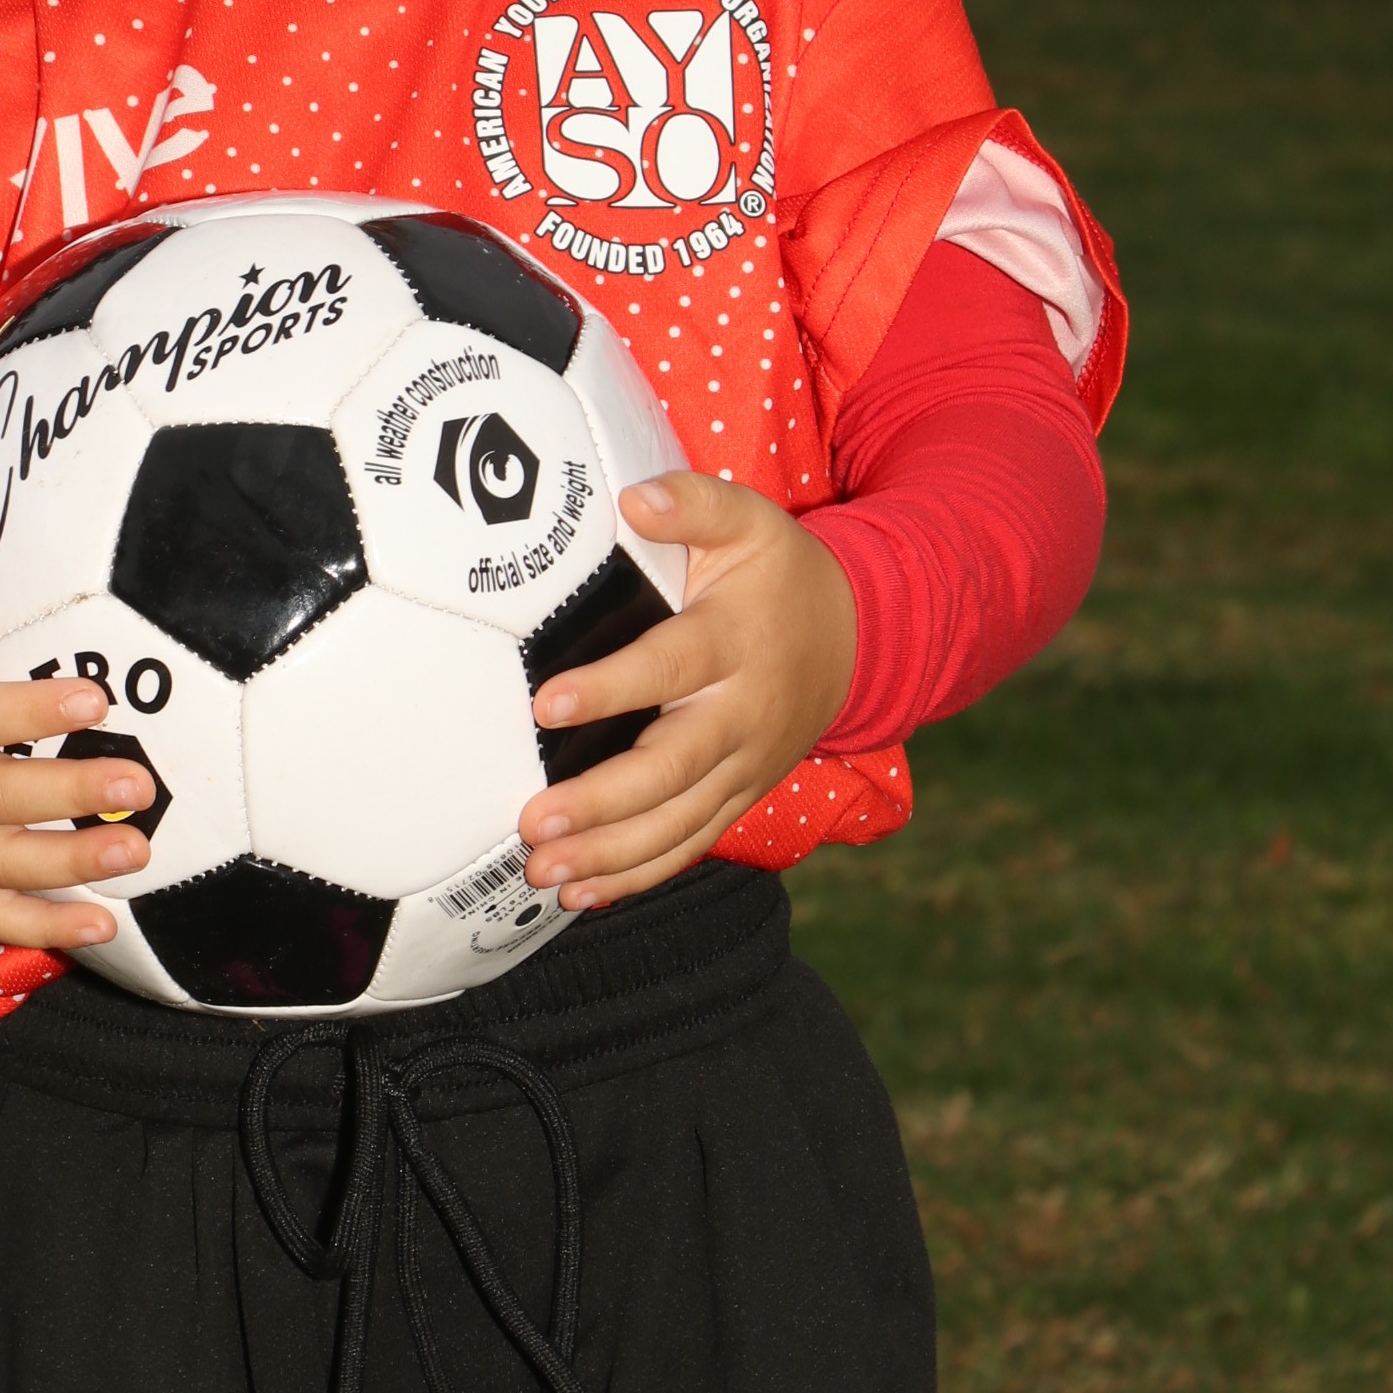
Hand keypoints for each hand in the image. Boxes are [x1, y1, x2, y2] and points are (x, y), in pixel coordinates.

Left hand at [518, 477, 858, 911]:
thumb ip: (693, 503)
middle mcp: (742, 713)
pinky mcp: (741, 796)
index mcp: (735, 641)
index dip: (610, 687)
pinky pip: (691, 844)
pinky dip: (639, 875)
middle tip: (535, 824)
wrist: (856, 638)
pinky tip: (583, 895)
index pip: (670, 668)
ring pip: (678, 821)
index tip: (546, 704)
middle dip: (603, 803)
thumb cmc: (780, 574)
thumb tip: (633, 498)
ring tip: (544, 870)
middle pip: (673, 768)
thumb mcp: (749, 522)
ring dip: (610, 854)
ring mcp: (744, 765)